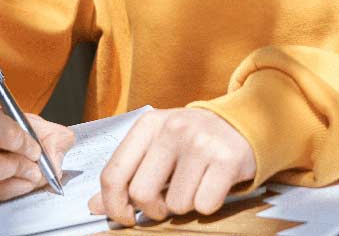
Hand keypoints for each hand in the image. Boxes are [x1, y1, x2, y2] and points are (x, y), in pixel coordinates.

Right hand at [0, 102, 74, 204]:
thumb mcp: (22, 119)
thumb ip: (48, 134)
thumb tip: (55, 160)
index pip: (6, 135)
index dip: (28, 145)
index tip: (35, 150)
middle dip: (22, 170)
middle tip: (34, 169)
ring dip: (18, 184)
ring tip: (26, 175)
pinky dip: (5, 193)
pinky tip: (8, 181)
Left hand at [87, 107, 255, 225]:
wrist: (243, 123)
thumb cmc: (194, 140)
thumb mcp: (156, 147)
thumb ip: (127, 174)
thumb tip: (95, 206)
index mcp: (148, 125)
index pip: (114, 173)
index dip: (114, 205)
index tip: (125, 216)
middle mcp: (173, 128)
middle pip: (141, 194)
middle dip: (153, 209)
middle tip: (165, 203)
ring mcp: (201, 142)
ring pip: (176, 204)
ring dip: (184, 206)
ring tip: (195, 185)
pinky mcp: (227, 159)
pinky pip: (204, 205)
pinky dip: (207, 205)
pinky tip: (212, 186)